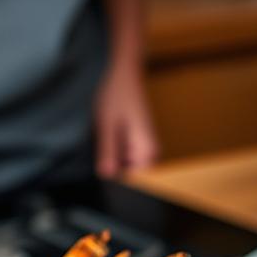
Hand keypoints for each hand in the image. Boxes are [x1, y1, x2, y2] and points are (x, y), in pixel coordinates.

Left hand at [93, 63, 158, 179]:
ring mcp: (146, 146)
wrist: (124, 74)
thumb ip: (108, 151)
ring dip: (113, 159)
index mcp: (147, 148)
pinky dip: (114, 151)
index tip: (106, 168)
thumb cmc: (116, 96)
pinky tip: (108, 137)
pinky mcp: (139, 142)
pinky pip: (126, 157)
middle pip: (132, 176)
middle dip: (114, 169)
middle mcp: (152, 150)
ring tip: (107, 137)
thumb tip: (107, 176)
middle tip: (104, 146)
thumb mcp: (106, 125)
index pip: (137, 182)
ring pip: (127, 167)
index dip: (119, 180)